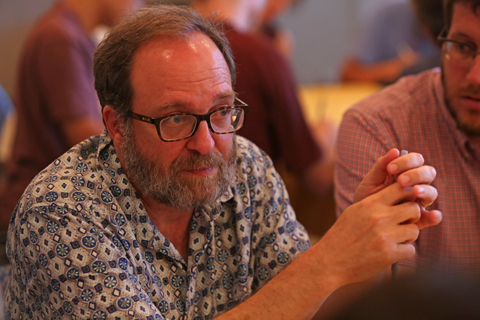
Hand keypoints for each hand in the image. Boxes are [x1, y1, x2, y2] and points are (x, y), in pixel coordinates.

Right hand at [318, 182, 432, 286]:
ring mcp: (385, 236)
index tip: (404, 204)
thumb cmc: (342, 236)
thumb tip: (395, 193)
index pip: (401, 188)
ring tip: (394, 240)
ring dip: (407, 237)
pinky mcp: (389, 254)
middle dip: (412, 217)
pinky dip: (403, 252)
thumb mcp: (354, 212)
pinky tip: (390, 253)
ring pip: (414, 230)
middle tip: (402, 224)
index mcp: (370, 204)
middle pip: (414, 209)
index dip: (408, 195)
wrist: (329, 261)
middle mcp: (379, 217)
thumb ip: (374, 203)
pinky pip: (411, 250)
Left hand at [353, 149, 440, 228]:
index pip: (416, 160)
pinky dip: (435, 216)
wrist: (359, 221)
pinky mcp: (419, 219)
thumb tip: (395, 150)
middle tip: (401, 180)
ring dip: (425, 190)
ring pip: (432, 192)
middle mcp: (416, 185)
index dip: (407, 161)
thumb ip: (381, 167)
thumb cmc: (366, 198)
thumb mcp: (370, 182)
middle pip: (428, 173)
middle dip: (416, 174)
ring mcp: (418, 202)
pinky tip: (433, 215)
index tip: (391, 168)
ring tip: (414, 192)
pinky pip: (432, 218)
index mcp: (405, 172)